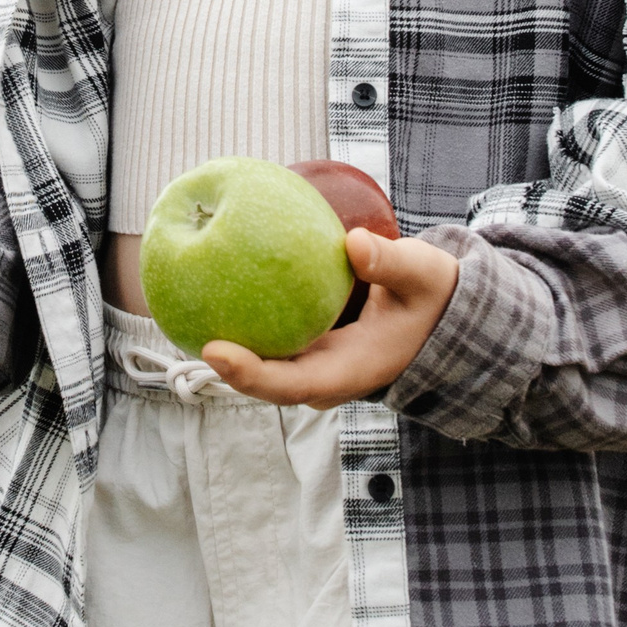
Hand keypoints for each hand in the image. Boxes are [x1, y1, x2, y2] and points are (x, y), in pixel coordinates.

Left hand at [203, 229, 459, 408]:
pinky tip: (217, 282)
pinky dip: (246, 319)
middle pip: (264, 380)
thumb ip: (391, 263)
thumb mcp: (424, 275)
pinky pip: (270, 339)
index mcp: (350, 372)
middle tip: (184, 325)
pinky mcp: (308, 348)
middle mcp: (325, 376)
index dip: (249, 374)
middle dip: (223, 364)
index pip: (291, 383)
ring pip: (263, 363)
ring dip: (228, 343)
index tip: (213, 351)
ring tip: (184, 308)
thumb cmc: (432, 296)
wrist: (442, 315)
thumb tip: (353, 242)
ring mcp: (315, 365)